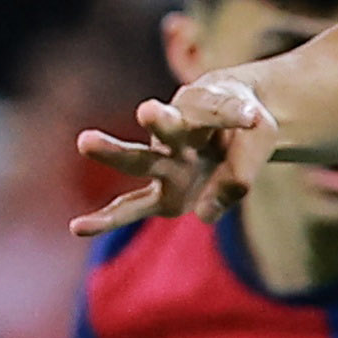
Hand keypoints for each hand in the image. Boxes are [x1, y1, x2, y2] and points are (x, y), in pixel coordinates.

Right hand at [75, 76, 276, 235]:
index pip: (217, 111)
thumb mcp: (259, 136)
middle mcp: (177, 134)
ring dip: (115, 152)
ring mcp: (165, 164)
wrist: (229, 123)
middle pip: (167, 127)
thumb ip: (242, 168)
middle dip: (160, 121)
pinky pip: (131, 209)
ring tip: (85, 140)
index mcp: (203, 108)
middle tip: (149, 110)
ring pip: (139, 160)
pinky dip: (106, 220)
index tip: (247, 117)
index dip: (232, 116)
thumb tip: (204, 215)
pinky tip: (77, 228)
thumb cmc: (243, 126)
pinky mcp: (162, 196)